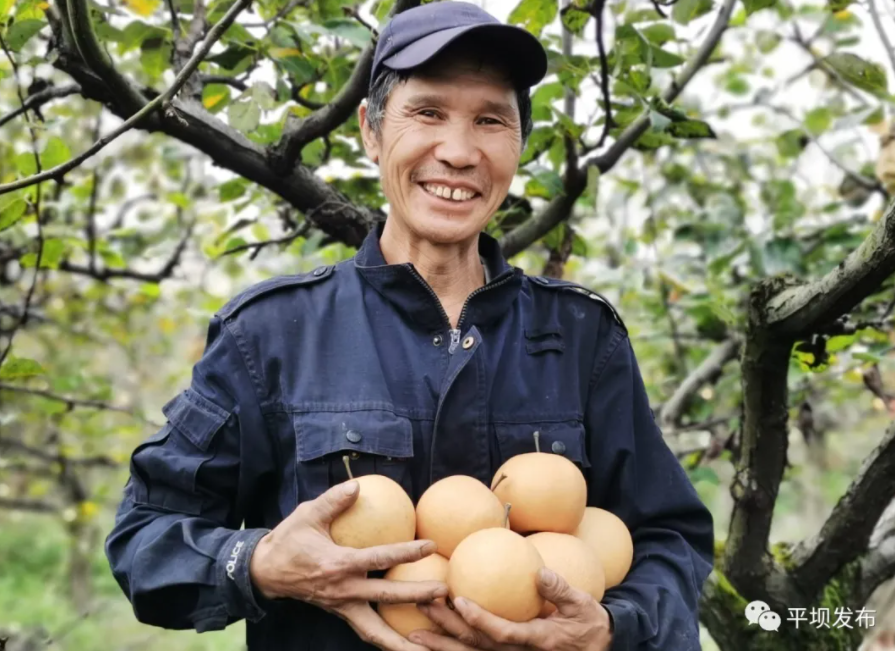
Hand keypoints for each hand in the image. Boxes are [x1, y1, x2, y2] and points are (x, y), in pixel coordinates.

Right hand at [249, 480, 447, 650]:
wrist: (265, 572)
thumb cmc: (289, 540)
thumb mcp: (306, 515)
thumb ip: (333, 501)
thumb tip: (357, 486)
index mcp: (338, 565)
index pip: (379, 558)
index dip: (406, 552)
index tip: (430, 546)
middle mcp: (343, 590)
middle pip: (387, 597)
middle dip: (417, 597)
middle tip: (445, 594)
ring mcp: (342, 606)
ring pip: (376, 630)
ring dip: (401, 642)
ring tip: (429, 649)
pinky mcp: (341, 613)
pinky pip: (367, 630)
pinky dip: (387, 640)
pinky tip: (407, 644)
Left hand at [409, 568, 611, 650]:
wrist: (597, 649)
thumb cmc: (588, 624)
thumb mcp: (583, 606)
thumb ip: (561, 591)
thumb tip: (540, 572)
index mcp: (537, 639)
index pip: (503, 632)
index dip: (481, 619)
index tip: (460, 601)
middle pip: (477, 645)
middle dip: (448, 628)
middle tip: (424, 606)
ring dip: (442, 644)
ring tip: (414, 632)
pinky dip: (452, 650)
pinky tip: (431, 642)